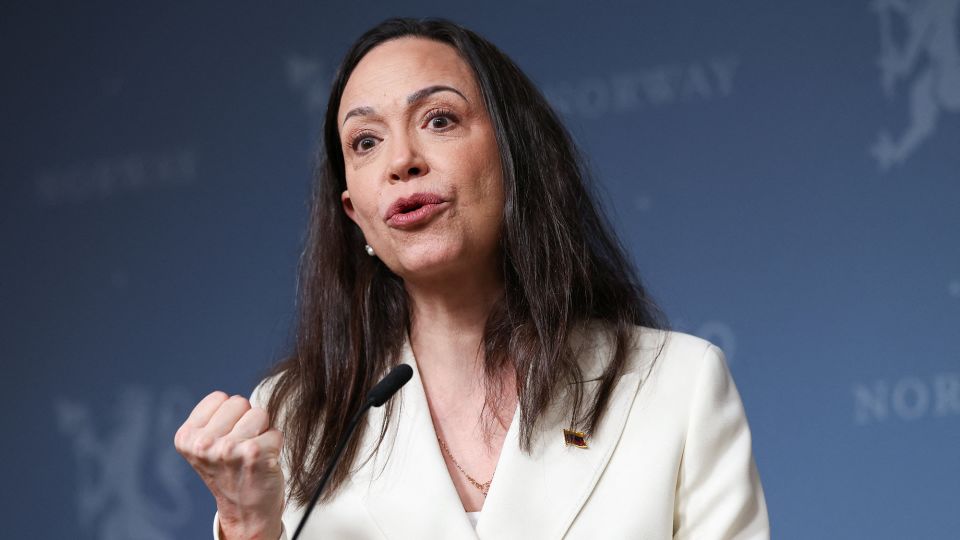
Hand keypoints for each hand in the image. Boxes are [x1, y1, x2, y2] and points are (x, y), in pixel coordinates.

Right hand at [175, 391, 284, 539]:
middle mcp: (203, 444)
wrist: (246, 510)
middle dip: (245, 420)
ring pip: (260, 413)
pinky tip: (263, 462)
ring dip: (261, 432)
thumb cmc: (231, 472)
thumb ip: (213, 419)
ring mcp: (228, 449)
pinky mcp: (254, 454)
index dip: (229, 416)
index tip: (225, 438)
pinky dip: (275, 445)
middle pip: (239, 401)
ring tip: (252, 453)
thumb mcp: (206, 445)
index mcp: (187, 437)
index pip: (220, 397)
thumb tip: (234, 397)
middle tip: (240, 447)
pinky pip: (276, 431)